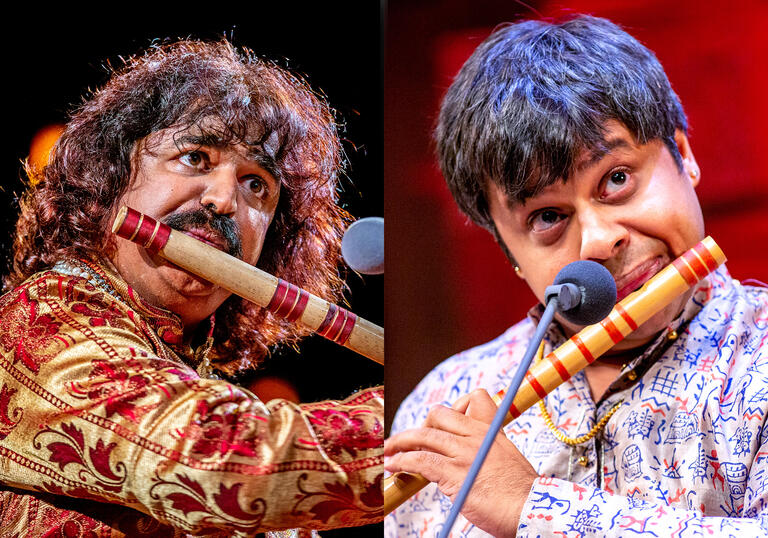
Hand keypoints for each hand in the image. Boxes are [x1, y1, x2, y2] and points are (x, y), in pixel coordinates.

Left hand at [384, 389, 537, 536]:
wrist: (532, 510)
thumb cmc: (521, 492)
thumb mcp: (508, 458)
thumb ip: (487, 449)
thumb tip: (468, 455)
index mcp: (491, 429)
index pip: (471, 400)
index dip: (450, 410)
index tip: (437, 424)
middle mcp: (476, 436)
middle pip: (438, 416)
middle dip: (418, 427)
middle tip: (404, 440)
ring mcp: (465, 453)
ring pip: (424, 437)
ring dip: (400, 443)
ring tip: (388, 450)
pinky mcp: (455, 473)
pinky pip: (421, 461)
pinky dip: (403, 462)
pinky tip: (394, 465)